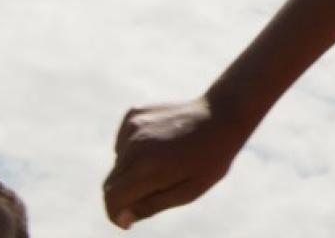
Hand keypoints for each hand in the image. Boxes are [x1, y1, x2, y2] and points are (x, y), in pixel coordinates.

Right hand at [102, 97, 245, 228]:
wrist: (223, 113)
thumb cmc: (211, 157)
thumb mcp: (189, 191)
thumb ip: (151, 206)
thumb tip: (122, 218)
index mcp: (147, 168)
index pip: (112, 199)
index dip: (116, 214)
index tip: (128, 221)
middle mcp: (135, 146)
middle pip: (111, 183)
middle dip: (124, 195)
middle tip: (156, 190)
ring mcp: (133, 127)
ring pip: (117, 164)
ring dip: (130, 172)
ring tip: (164, 164)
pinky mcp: (134, 114)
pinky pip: (123, 143)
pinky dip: (133, 151)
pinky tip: (159, 146)